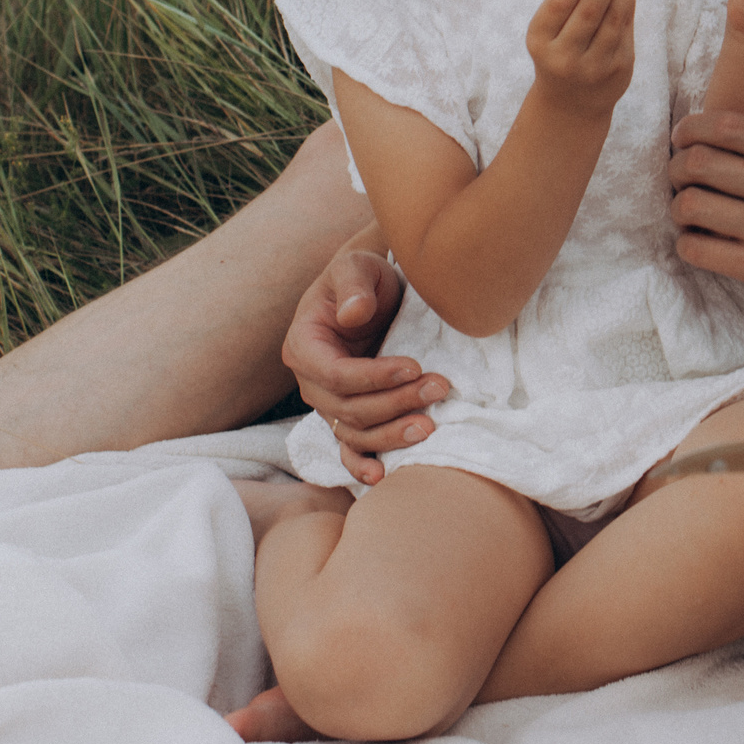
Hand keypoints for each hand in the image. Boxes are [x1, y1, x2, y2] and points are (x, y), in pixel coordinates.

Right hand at [283, 247, 452, 484]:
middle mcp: (311, 381)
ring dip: (392, 433)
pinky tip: (382, 476)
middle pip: (349, 409)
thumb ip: (353, 286)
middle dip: (395, 403)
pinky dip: (362, 465)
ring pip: (355, 433)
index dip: (374, 377)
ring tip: (430, 425)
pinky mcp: (347, 416)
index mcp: (303, 346)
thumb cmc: (362, 277)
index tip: (415, 366)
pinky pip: (349, 448)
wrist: (372, 292)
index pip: (336, 375)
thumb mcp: (356, 267)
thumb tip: (354, 313)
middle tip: (439, 387)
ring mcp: (328, 404)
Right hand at [526, 0, 641, 117]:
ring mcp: (594, 66)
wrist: (571, 103)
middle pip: (590, 10)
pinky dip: (630, 0)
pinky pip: (627, 29)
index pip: (560, 4)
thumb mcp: (550, 31)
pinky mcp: (618, 70)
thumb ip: (569, 0)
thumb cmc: (559, 51)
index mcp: (540, 41)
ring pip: (614, 18)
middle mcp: (564, 57)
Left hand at [668, 66, 743, 314]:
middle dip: (677, 165)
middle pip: (699, 164)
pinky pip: (696, 249)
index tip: (683, 136)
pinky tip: (699, 237)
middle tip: (679, 171)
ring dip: (679, 205)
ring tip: (687, 205)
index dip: (689, 128)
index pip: (723, 126)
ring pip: (691, 206)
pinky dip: (688, 242)